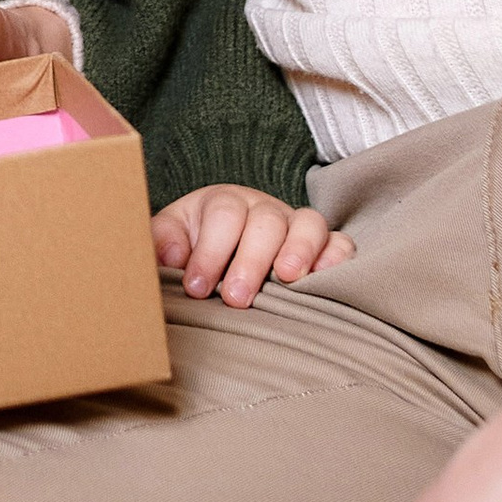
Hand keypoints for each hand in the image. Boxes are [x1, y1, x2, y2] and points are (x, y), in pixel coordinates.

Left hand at [153, 184, 352, 302]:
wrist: (223, 249)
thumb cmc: (194, 247)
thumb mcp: (171, 239)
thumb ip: (162, 242)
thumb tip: (173, 256)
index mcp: (223, 203)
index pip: (223, 215)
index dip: (210, 251)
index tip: (196, 286)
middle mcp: (263, 209)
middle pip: (265, 222)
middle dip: (251, 260)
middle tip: (236, 298)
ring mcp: (295, 225)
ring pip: (308, 224)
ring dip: (300, 250)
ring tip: (287, 279)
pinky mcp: (322, 245)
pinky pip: (339, 243)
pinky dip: (337, 257)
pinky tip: (324, 278)